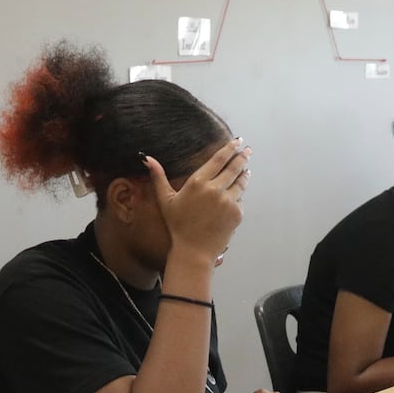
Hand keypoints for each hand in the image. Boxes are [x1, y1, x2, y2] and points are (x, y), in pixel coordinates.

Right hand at [144, 138, 250, 265]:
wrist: (193, 251)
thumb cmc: (178, 226)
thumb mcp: (165, 200)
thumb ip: (158, 177)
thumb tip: (146, 158)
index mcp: (198, 182)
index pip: (219, 159)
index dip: (230, 148)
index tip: (237, 141)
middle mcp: (215, 189)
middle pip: (234, 167)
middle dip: (242, 156)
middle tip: (247, 150)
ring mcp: (228, 201)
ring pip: (241, 182)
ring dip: (244, 174)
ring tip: (246, 169)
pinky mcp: (236, 213)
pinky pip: (240, 200)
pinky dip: (239, 196)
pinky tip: (237, 194)